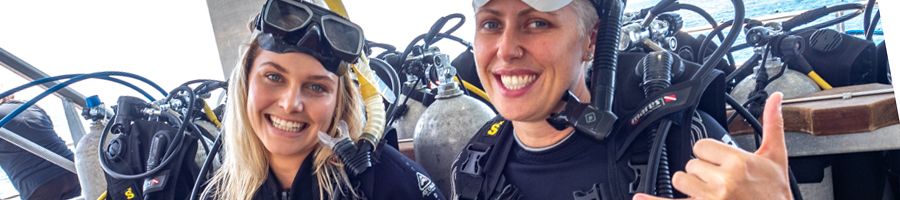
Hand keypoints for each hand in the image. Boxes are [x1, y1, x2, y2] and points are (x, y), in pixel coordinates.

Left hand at [634, 92, 790, 199]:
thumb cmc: (775, 193)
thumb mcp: (776, 157)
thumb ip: (772, 124)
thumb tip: (775, 98)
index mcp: (738, 162)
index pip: (702, 146)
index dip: (710, 154)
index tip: (721, 162)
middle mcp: (723, 180)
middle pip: (691, 164)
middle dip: (704, 172)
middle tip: (724, 182)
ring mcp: (712, 198)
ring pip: (680, 180)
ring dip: (692, 187)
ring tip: (713, 193)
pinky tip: (638, 197)